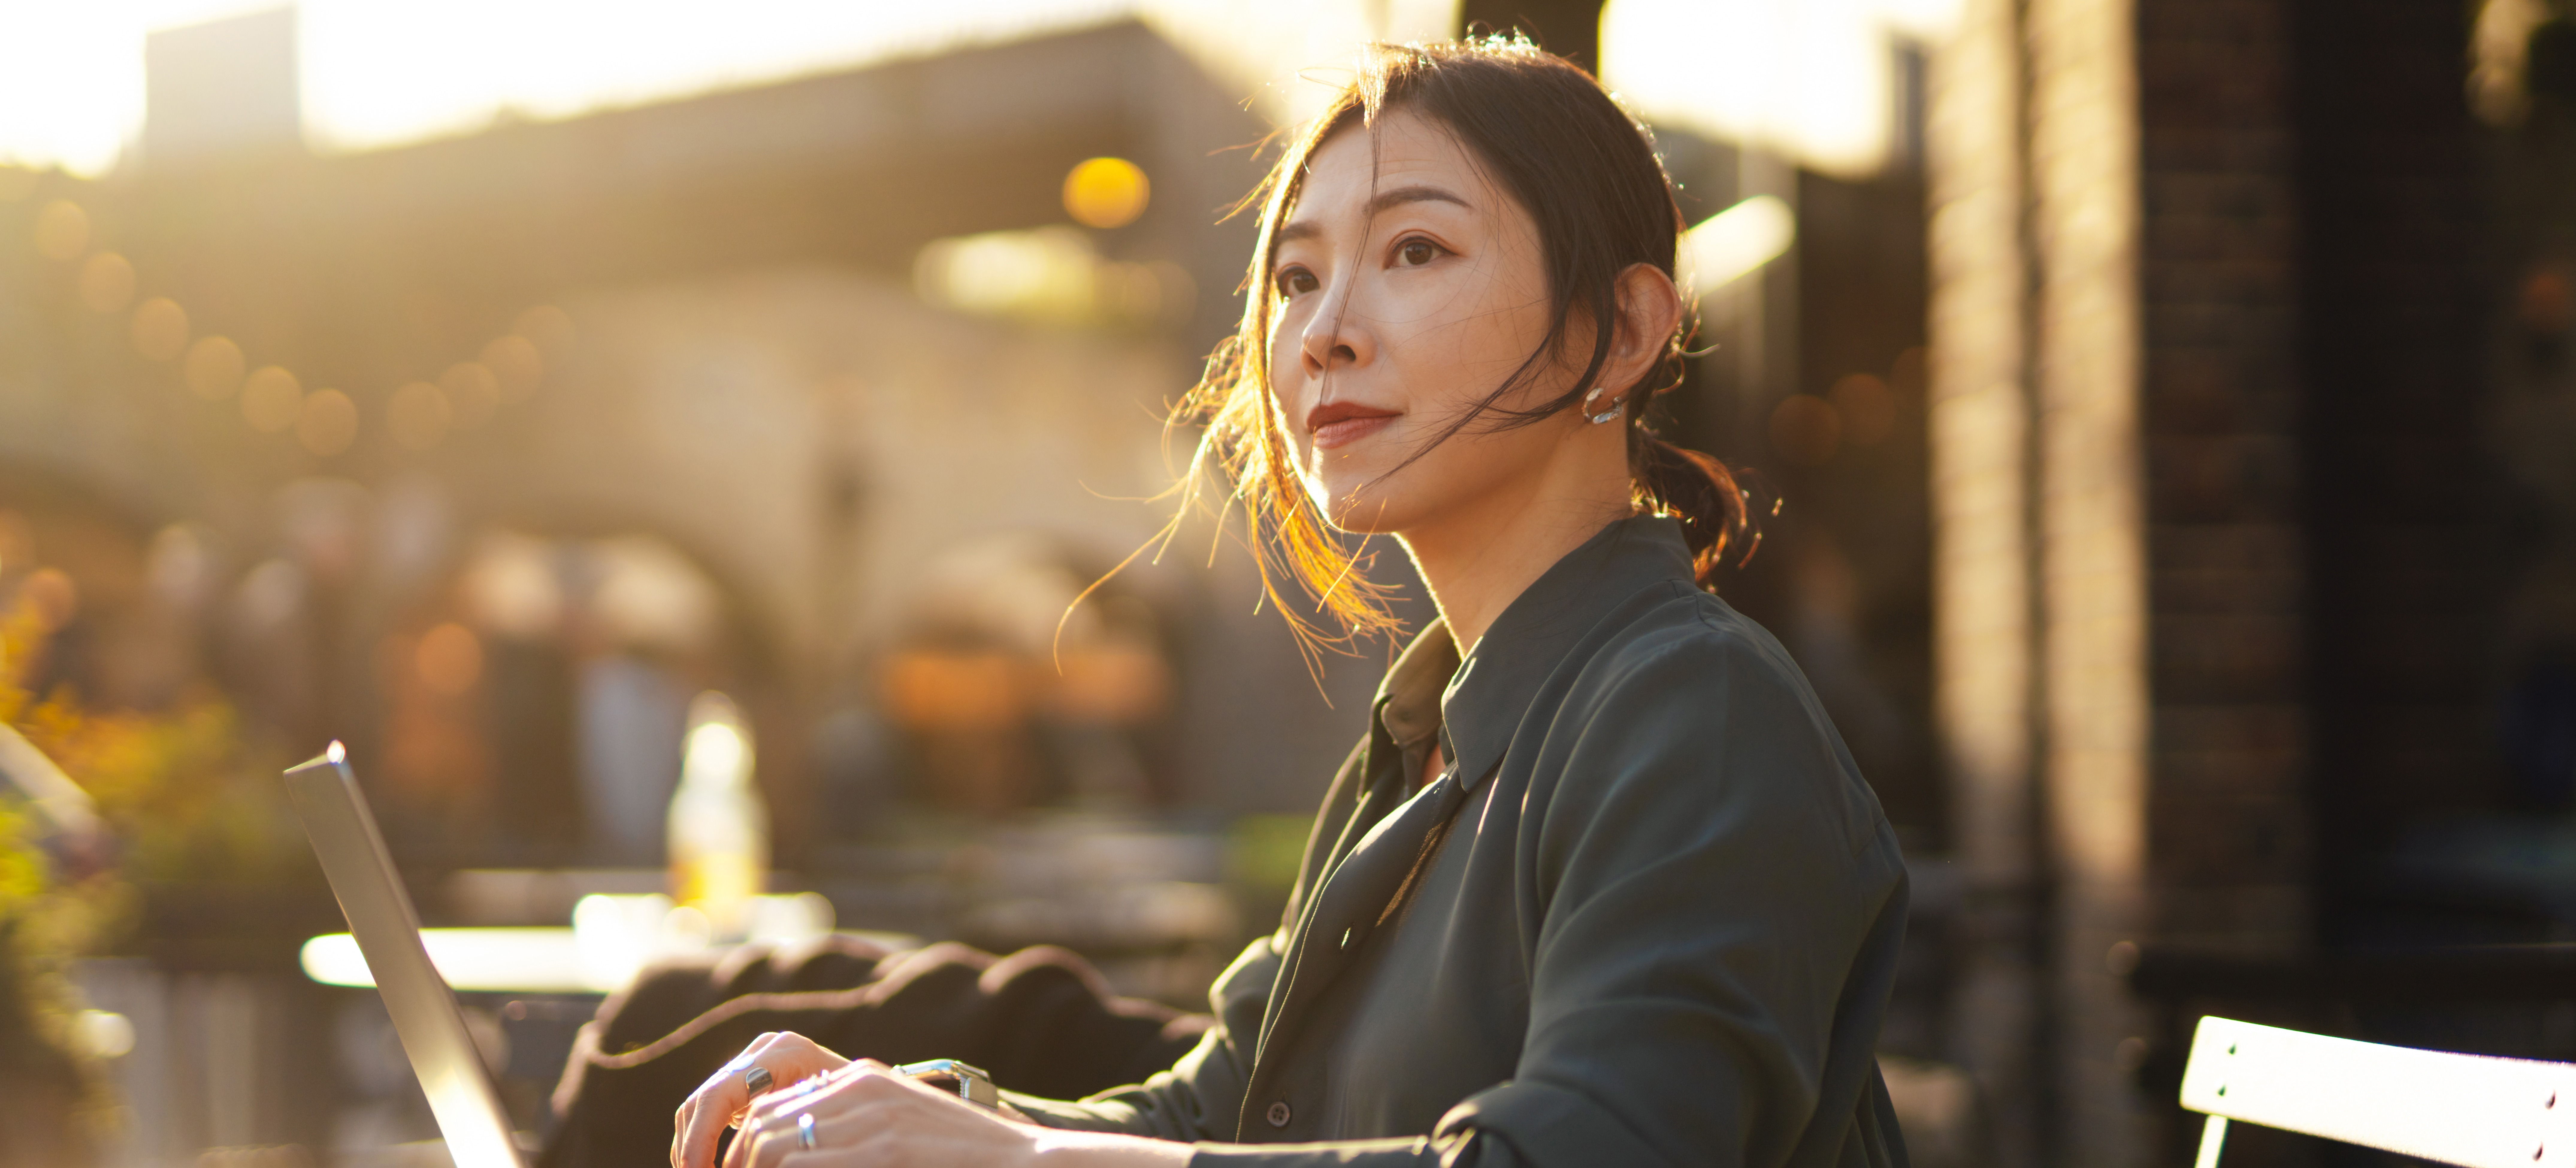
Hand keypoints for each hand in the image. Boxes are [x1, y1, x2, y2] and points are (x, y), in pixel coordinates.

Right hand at [672, 1032, 850, 1167]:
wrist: (880, 1098)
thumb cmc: (865, 1114)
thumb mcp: (830, 1120)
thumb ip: (786, 1135)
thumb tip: (752, 1158)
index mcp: (786, 1052)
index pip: (719, 1095)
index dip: (700, 1140)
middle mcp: (765, 1049)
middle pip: (702, 1100)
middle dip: (690, 1147)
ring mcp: (753, 1059)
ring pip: (699, 1106)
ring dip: (691, 1146)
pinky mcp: (747, 1079)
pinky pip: (711, 1109)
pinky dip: (703, 1140)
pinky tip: (708, 1166)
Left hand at [723, 1059, 1045, 1167]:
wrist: (1027, 1164)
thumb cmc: (966, 1160)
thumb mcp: (901, 1131)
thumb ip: (854, 1137)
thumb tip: (793, 1153)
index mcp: (864, 1082)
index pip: (774, 1109)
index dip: (746, 1152)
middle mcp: (860, 1090)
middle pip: (763, 1127)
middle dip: (738, 1167)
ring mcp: (871, 1118)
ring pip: (772, 1148)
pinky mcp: (882, 1150)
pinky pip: (805, 1164)